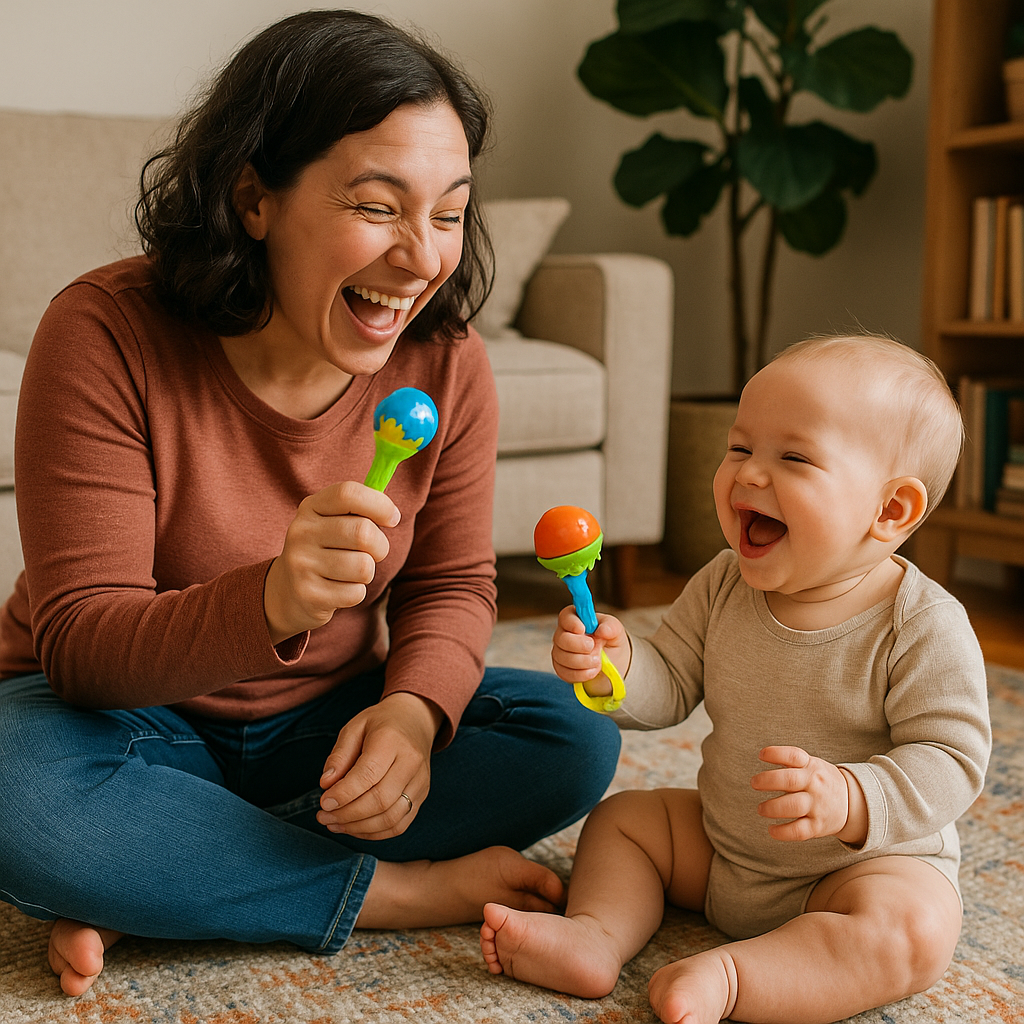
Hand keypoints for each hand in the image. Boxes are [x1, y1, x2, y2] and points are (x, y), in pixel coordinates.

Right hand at [264, 481, 399, 643]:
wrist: (287, 591)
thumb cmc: (326, 550)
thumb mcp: (333, 522)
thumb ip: (360, 511)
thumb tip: (392, 514)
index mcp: (310, 508)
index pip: (348, 494)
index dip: (379, 504)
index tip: (392, 518)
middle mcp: (301, 533)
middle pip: (363, 532)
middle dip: (380, 546)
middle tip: (374, 552)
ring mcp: (302, 564)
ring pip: (364, 566)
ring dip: (367, 572)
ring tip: (352, 571)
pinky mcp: (309, 595)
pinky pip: (356, 593)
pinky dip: (356, 592)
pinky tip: (339, 589)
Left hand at [316, 692, 441, 839]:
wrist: (415, 720)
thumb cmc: (380, 724)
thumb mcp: (355, 727)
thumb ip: (339, 755)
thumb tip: (326, 785)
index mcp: (392, 740)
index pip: (368, 774)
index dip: (344, 793)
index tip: (323, 802)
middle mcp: (411, 762)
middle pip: (381, 800)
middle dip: (347, 814)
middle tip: (323, 816)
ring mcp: (420, 782)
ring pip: (391, 818)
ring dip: (358, 827)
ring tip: (334, 823)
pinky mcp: (421, 796)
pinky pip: (399, 825)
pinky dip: (373, 833)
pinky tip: (353, 827)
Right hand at [550, 605, 629, 696]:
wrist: (613, 666)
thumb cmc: (611, 643)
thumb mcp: (617, 632)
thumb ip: (611, 627)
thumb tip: (602, 630)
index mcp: (577, 620)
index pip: (565, 616)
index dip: (571, 623)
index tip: (582, 629)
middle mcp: (565, 634)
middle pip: (560, 638)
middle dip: (578, 645)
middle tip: (593, 647)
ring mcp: (560, 652)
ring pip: (562, 657)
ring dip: (583, 661)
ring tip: (598, 661)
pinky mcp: (561, 669)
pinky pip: (564, 673)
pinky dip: (581, 674)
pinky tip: (593, 671)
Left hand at [751, 745, 865, 843]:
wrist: (852, 802)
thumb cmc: (820, 780)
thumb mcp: (811, 764)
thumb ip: (790, 761)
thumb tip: (763, 756)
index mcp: (811, 766)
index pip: (794, 755)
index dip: (775, 753)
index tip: (761, 755)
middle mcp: (815, 784)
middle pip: (789, 780)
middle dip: (767, 781)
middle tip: (754, 783)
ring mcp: (817, 805)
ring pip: (793, 806)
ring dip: (772, 808)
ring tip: (761, 809)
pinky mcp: (818, 826)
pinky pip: (799, 831)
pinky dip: (782, 832)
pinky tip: (771, 830)